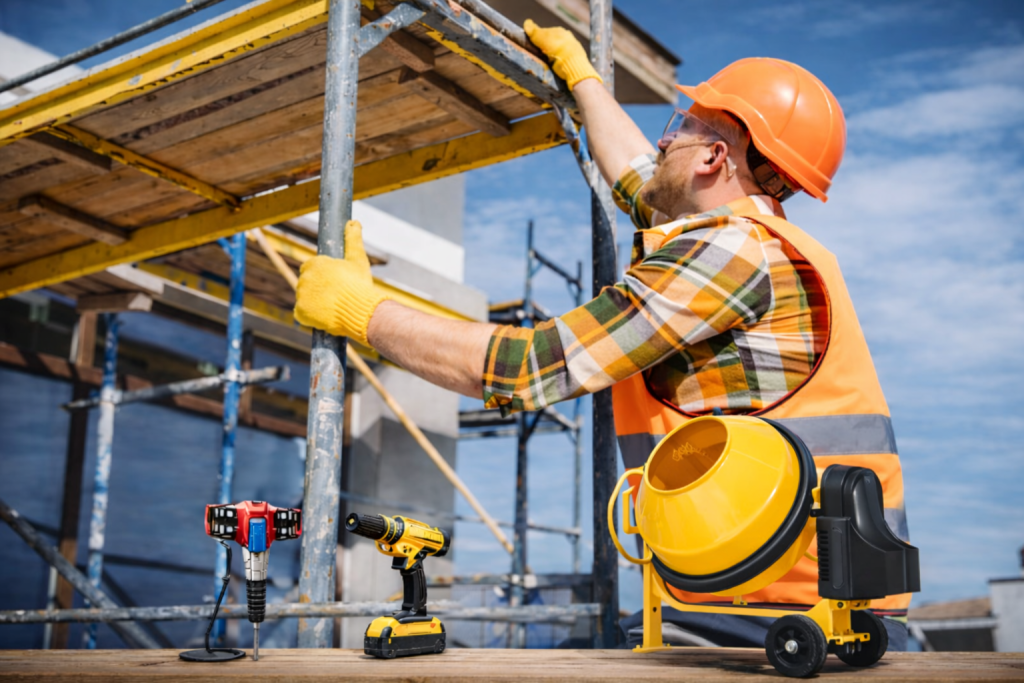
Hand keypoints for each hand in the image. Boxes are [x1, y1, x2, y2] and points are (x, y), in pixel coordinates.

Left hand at [294, 220, 387, 345]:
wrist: (361, 310)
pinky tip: (322, 315)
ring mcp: (301, 296)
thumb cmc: (360, 284)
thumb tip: (354, 222)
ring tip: (331, 306)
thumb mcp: (358, 259)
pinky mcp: (300, 312)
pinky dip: (309, 316)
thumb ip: (353, 239)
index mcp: (315, 263)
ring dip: (313, 301)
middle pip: (307, 283)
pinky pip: (301, 314)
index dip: (321, 275)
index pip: (311, 267)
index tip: (332, 282)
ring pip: (304, 298)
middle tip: (334, 295)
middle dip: (317, 288)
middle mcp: (304, 278)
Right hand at [524, 19, 601, 89]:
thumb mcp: (542, 39)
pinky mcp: (576, 58)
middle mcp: (568, 37)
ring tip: (548, 62)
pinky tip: (557, 65)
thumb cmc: (557, 49)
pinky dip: (560, 61)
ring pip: (559, 50)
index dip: (538, 38)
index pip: (545, 32)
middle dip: (546, 47)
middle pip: (552, 41)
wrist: (573, 64)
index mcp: (559, 31)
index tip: (533, 45)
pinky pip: (565, 58)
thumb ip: (534, 32)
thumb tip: (527, 23)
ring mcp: (573, 47)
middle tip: (540, 55)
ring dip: (553, 54)